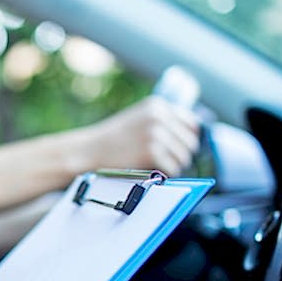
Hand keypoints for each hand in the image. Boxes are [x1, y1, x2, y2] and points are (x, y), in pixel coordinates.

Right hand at [75, 95, 200, 175]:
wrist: (89, 150)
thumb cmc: (113, 140)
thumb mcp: (138, 120)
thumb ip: (162, 122)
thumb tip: (192, 136)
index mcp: (158, 105)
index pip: (192, 123)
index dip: (188, 139)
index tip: (181, 149)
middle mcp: (159, 116)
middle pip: (191, 142)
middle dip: (182, 155)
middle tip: (168, 163)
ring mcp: (156, 133)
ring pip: (184, 157)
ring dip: (175, 167)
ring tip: (158, 168)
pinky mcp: (152, 152)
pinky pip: (173, 169)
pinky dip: (166, 175)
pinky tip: (153, 173)